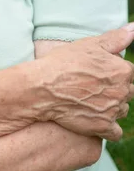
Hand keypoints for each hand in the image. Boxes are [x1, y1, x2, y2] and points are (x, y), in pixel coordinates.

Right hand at [36, 26, 133, 141]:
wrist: (44, 87)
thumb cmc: (64, 62)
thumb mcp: (89, 44)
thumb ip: (116, 38)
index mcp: (121, 70)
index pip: (128, 71)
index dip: (112, 70)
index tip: (97, 71)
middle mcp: (122, 91)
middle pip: (128, 90)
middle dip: (115, 88)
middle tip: (93, 84)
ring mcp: (113, 110)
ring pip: (122, 109)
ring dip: (112, 105)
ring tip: (91, 99)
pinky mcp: (103, 127)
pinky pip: (116, 132)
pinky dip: (108, 126)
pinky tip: (95, 117)